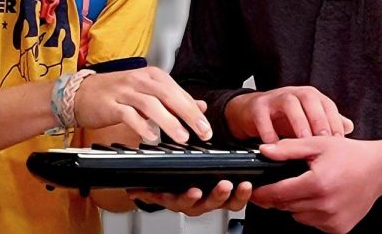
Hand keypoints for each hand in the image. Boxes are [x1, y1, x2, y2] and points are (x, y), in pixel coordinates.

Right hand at [73, 67, 210, 143]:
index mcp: (152, 76)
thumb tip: (200, 106)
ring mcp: (124, 91)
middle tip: (202, 131)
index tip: (206, 127)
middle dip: (188, 115)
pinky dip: (141, 126)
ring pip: (150, 105)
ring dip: (168, 122)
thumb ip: (173, 99)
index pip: (178, 92)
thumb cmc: (117, 93)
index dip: (194, 110)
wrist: (80, 93)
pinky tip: (151, 137)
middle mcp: (140, 80)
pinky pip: (128, 115)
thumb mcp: (148, 92)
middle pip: (169, 96)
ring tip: (181, 137)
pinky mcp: (110, 105)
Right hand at [128, 180, 252, 216]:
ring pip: (224, 203)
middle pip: (206, 204)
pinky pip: (236, 200)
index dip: (188, 198)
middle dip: (216, 196)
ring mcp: (212, 201)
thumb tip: (132, 189)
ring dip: (234, 196)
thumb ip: (146, 188)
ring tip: (242, 186)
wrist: (184, 177)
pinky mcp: (227, 197)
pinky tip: (249, 185)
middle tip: (224, 185)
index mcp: (178, 199)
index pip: (181, 201)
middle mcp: (195, 202)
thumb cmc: (171, 181)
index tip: (194, 191)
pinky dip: (244, 195)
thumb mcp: (157, 184)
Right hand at [225, 86, 353, 141]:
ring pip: (289, 103)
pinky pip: (264, 117)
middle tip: (324, 140)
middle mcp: (294, 93)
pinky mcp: (257, 106)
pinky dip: (269, 131)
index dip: (334, 121)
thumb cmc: (283, 118)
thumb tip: (349, 127)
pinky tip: (276, 146)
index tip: (340, 141)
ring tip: (303, 140)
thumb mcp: (307, 121)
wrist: (251, 113)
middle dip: (319, 118)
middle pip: (310, 99)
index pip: (327, 104)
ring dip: (298, 121)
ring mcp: (274, 98)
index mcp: (310, 97)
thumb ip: (327, 123)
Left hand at [250, 137, 381, 233]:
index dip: (262, 193)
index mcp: (317, 184)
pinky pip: (314, 223)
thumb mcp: (318, 144)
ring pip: (298, 216)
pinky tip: (322, 197)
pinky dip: (312, 212)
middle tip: (286, 182)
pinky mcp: (339, 228)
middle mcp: (325, 206)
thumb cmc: (350, 155)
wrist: (379, 170)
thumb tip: (264, 150)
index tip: (254, 190)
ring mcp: (332, 220)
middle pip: (286, 206)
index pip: (278, 194)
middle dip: (280, 196)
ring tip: (310, 186)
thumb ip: (288, 148)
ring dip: (296, 204)